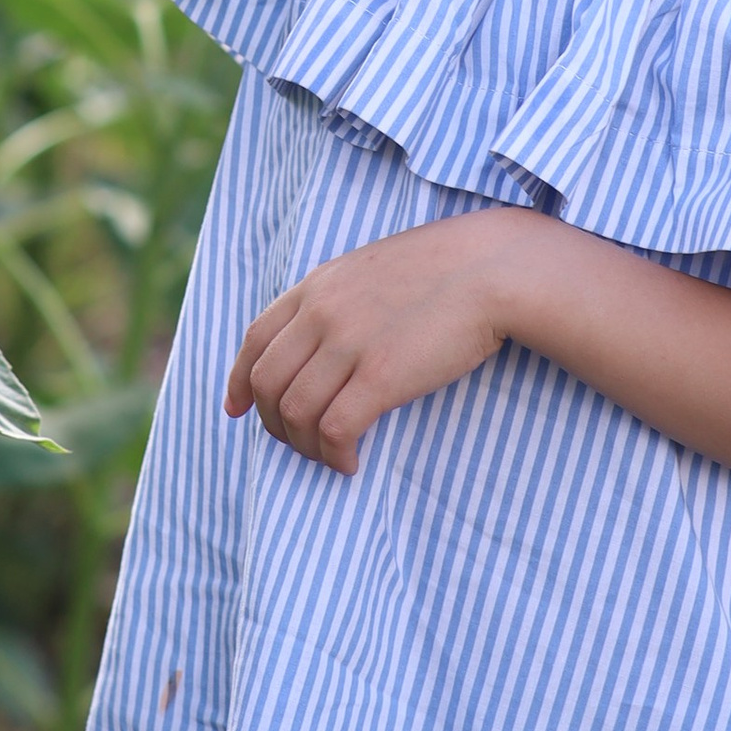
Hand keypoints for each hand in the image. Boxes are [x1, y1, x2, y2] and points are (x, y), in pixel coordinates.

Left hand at [224, 213, 516, 475]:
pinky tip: (352, 462)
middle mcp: (322, 313)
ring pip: (294, 411)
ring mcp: (348, 343)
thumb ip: (338, 299)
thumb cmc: (445, 271)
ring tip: (330, 456)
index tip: (238, 409)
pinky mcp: (380, 376)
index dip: (239, 380)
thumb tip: (321, 340)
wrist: (492, 268)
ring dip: (304, 446)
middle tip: (297, 442)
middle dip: (273, 423)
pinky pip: (334, 429)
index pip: (255, 340)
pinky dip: (334, 454)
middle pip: (267, 382)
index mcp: (317, 286)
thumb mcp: (372, 270)